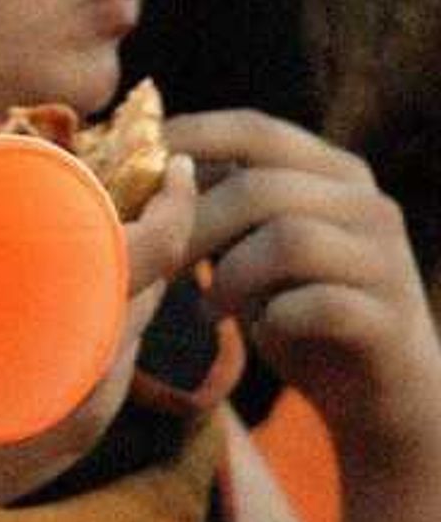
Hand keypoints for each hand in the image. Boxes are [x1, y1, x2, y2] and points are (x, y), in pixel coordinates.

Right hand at [0, 154, 200, 514]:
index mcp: (58, 324)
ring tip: (71, 258)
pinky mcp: (78, 437)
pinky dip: (93, 331)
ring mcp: (89, 409)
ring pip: (130, 325)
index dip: (174, 201)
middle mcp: (89, 369)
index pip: (153, 251)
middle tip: (113, 199)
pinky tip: (54, 320)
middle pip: (148, 283)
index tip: (177, 163)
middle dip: (139, 241)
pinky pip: (108, 366)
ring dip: (115, 287)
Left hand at [175, 110, 440, 471]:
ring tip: (211, 308)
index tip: (134, 174)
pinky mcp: (386, 317)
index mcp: (333, 173)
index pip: (253, 130)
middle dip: (192, 226)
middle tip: (161, 268)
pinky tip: (258, 331)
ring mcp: (384, 260)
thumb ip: (223, 204)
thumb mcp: (258, 245)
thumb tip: (141, 172)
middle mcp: (366, 205)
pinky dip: (273, 318)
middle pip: (259, 186)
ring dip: (230, 276)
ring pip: (289, 239)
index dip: (185, 142)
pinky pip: (319, 303)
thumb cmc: (300, 309)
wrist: (379, 391)